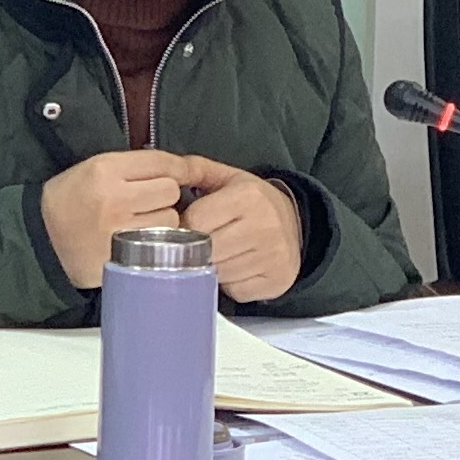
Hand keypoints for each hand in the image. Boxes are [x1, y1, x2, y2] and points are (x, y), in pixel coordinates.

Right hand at [41, 148, 192, 289]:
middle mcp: (114, 198)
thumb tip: (179, 168)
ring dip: (164, 220)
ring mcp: (119, 230)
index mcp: (105, 169)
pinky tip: (142, 239)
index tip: (188, 174)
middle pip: (170, 190)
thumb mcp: (93, 169)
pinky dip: (157, 241)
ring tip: (143, 221)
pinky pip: (158, 244)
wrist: (40, 238)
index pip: (162, 162)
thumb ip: (133, 166)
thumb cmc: (69, 199)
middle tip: (151, 201)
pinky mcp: (122, 256)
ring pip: (170, 219)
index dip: (182, 168)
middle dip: (166, 195)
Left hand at [175, 156, 304, 305]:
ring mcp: (273, 257)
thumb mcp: (228, 177)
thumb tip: (165, 173)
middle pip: (207, 250)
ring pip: (220, 273)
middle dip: (198, 248)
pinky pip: (237, 291)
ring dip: (213, 267)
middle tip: (201, 242)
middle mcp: (265, 226)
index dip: (185, 226)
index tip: (187, 226)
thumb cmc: (253, 201)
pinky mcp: (277, 281)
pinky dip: (231, 284)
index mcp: (249, 196)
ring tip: (221, 253)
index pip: (196, 221)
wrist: (295, 223)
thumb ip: (195, 169)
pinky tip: (236, 267)